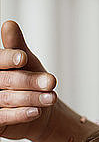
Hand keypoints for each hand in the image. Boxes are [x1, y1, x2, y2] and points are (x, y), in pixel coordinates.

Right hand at [0, 21, 57, 141]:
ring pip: (7, 98)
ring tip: (51, 97)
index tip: (23, 58)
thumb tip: (9, 24)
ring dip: (31, 98)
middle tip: (51, 82)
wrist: (39, 111)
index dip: (9, 58)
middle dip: (30, 81)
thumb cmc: (31, 81)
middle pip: (6, 79)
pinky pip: (2, 117)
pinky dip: (20, 114)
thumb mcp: (27, 62)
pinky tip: (36, 111)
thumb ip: (17, 46)